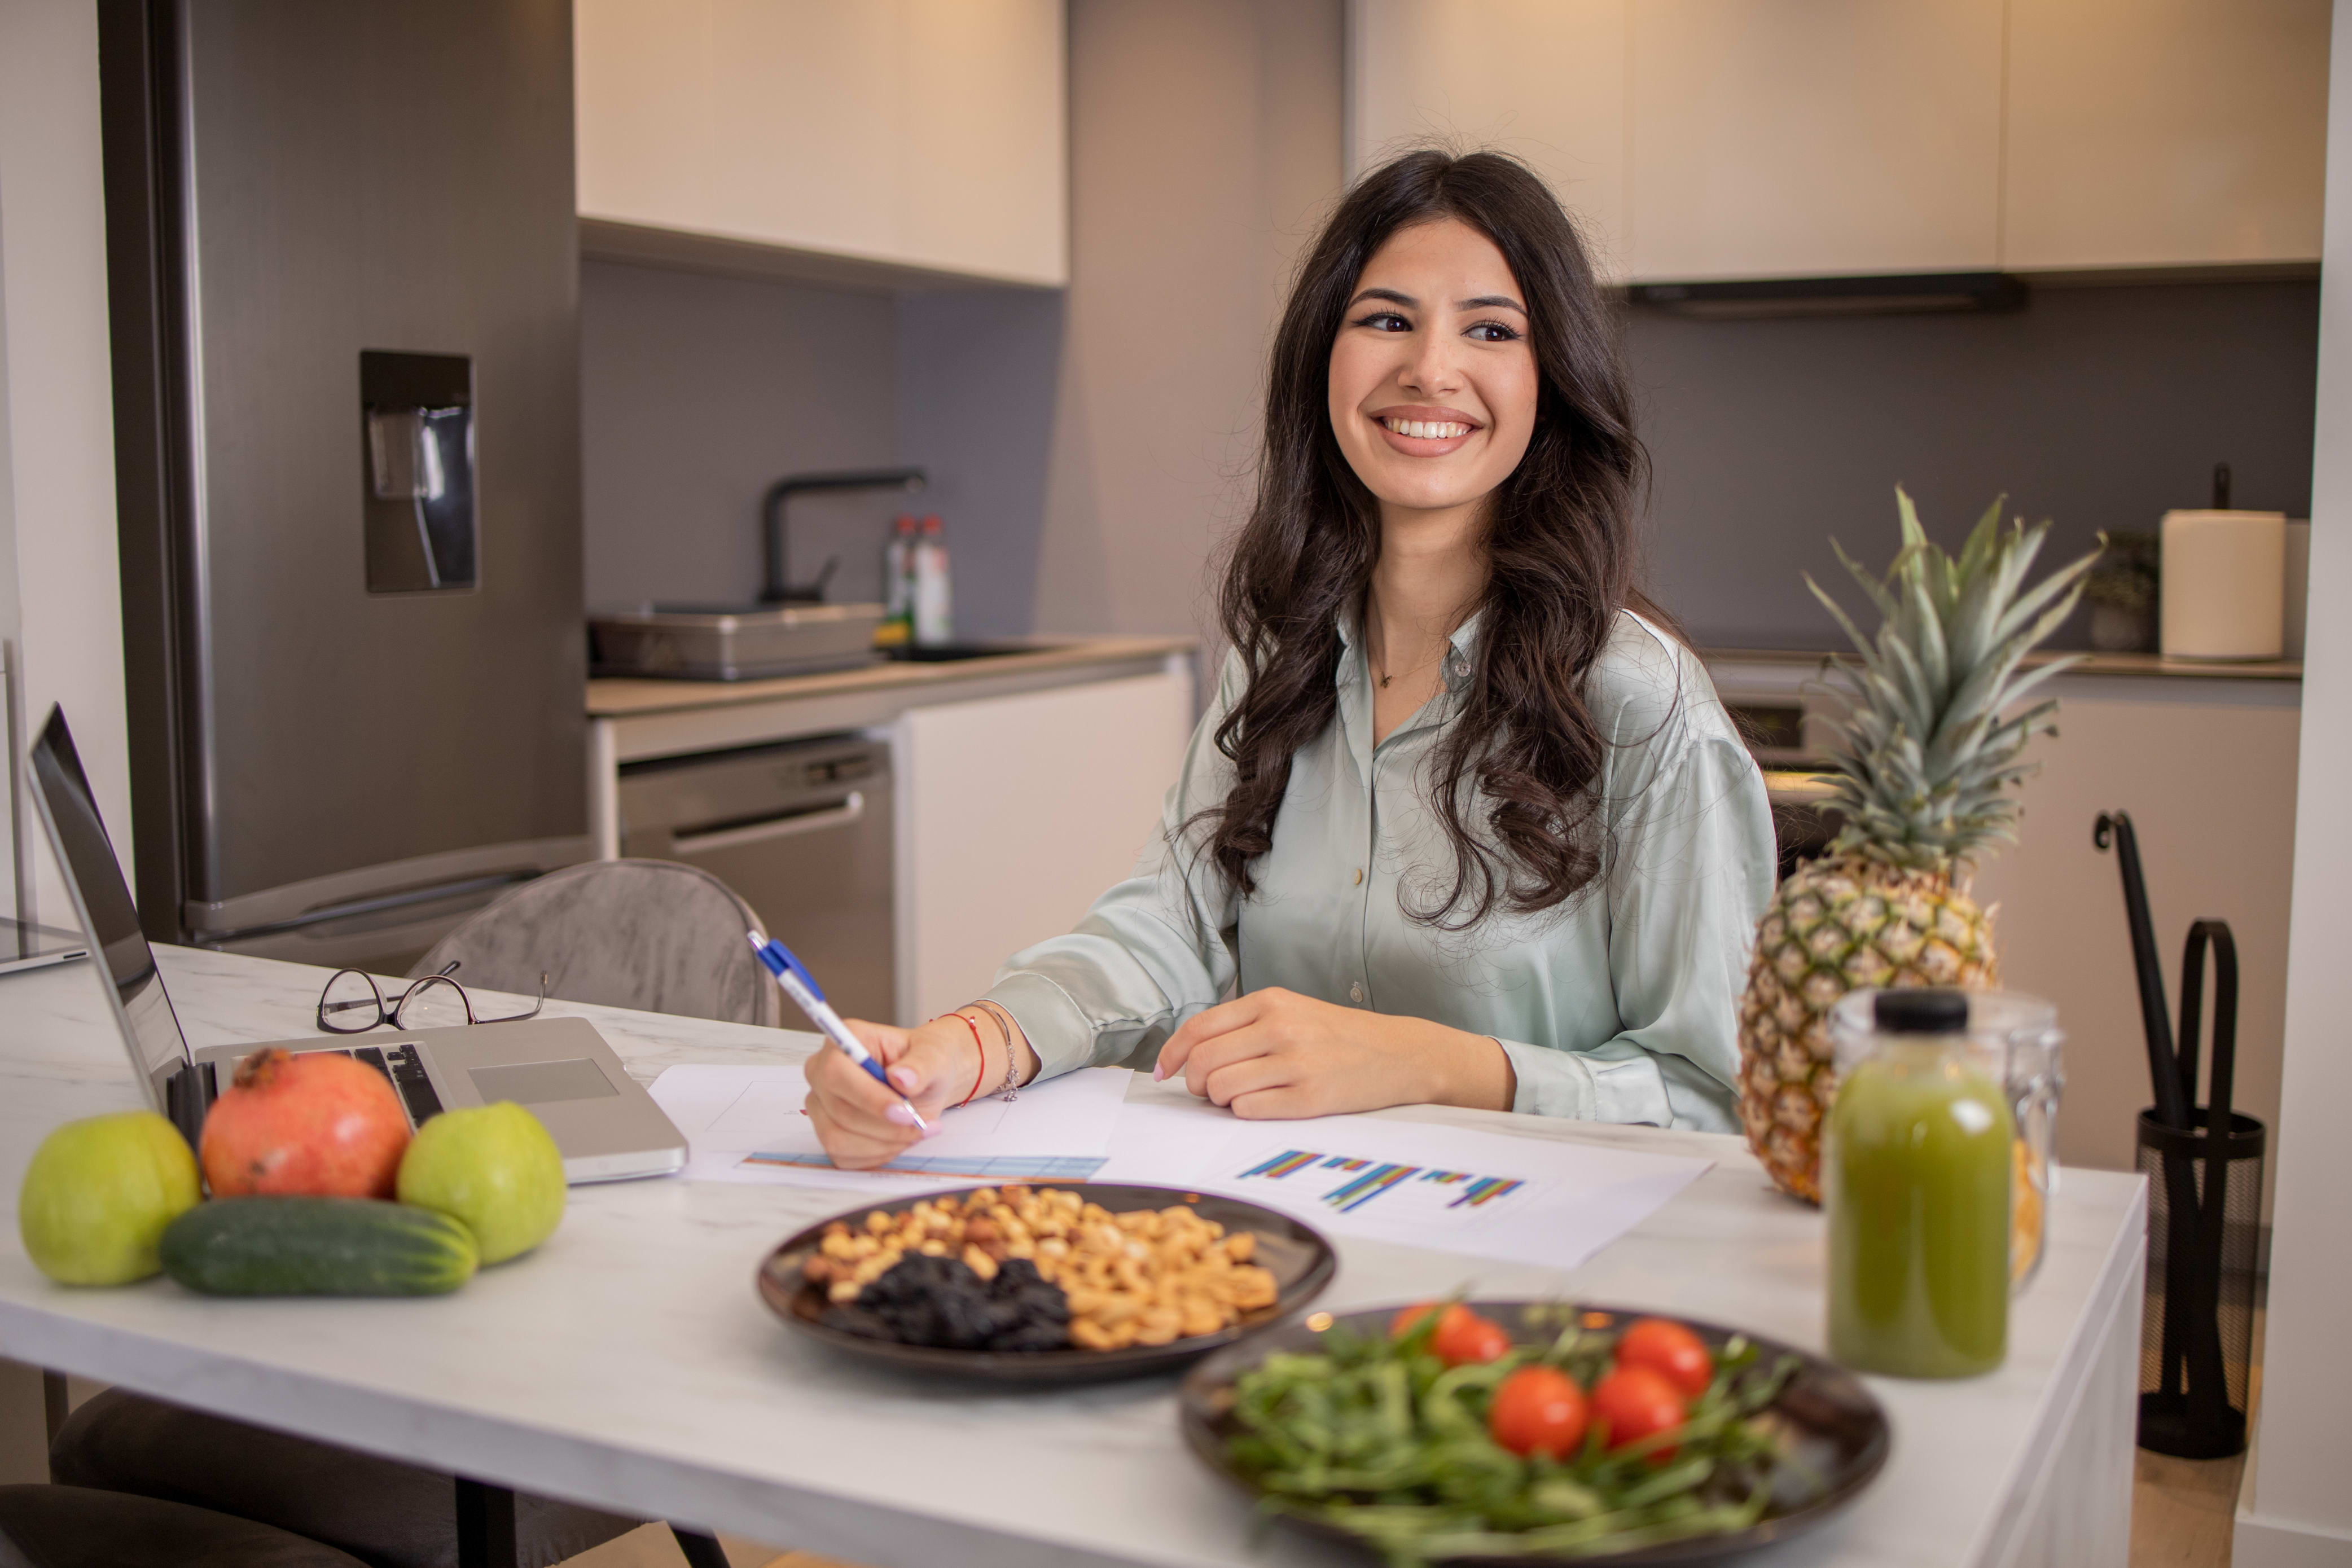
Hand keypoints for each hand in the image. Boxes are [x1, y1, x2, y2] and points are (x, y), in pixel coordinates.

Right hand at [803, 1017, 971, 1168]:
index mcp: (844, 1041)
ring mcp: (820, 1105)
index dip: (869, 1097)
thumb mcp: (934, 1056)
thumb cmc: (924, 1062)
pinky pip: (843, 1156)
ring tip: (914, 1131)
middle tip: (920, 1125)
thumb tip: (902, 1078)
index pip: (837, 1072)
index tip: (904, 1112)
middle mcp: (822, 1072)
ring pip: (838, 1139)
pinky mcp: (827, 1132)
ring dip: (883, 1144)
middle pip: (839, 1111)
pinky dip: (877, 1154)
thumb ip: (921, 1065)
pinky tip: (897, 1139)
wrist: (925, 1082)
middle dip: (885, 1127)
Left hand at [1152, 987, 1514, 1118]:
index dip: (1172, 1053)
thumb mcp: (1293, 1011)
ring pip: (1221, 1088)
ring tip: (1239, 1097)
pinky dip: (1244, 1112)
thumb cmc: (1340, 1036)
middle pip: (1203, 1060)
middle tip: (1207, 1090)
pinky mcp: (1310, 1098)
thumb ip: (1246, 1024)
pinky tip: (1261, 1105)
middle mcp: (1280, 1027)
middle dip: (1195, 1082)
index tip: (1163, 1071)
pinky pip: (1249, 1110)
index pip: (1199, 1027)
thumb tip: (1192, 1052)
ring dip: (1220, 1100)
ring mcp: (1296, 1063)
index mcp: (1271, 1001)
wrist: (1401, 1054)